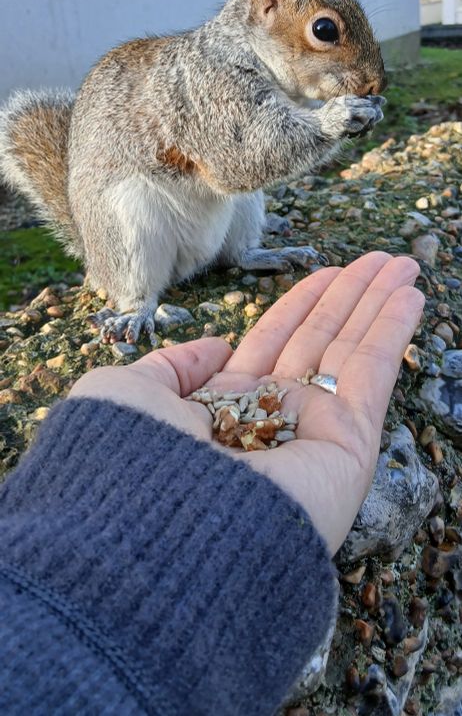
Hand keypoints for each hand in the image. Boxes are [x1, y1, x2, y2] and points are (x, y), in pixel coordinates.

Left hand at [69, 252, 423, 554]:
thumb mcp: (131, 395)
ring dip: (378, 304)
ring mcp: (312, 434)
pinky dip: (393, 331)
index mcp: (223, 410)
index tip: (328, 271)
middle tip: (380, 260)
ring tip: (402, 265)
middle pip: (320, 341)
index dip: (302, 304)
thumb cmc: (130, 462)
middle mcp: (271, 420)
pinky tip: (410, 296)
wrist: (158, 535)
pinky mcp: (346, 448)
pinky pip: (373, 375)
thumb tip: (217, 347)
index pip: (273, 343)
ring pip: (351, 351)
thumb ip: (172, 366)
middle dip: (349, 297)